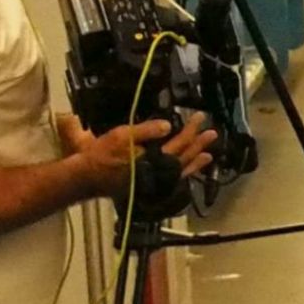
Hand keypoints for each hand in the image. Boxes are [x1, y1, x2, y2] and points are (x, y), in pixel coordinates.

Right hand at [62, 112, 218, 192]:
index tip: (201, 117)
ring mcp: (157, 181)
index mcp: (155, 158)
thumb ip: (146, 131)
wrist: (90, 177)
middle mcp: (160, 172)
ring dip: (196, 161)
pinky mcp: (151, 185)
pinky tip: (189, 169)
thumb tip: (168, 125)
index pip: (179, 142)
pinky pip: (175, 180)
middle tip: (213, 133)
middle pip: (185, 157)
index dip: (191, 129)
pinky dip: (184, 173)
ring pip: (182, 170)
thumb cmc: (103, 154)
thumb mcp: (122, 136)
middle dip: (199, 144)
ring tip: (209, 154)